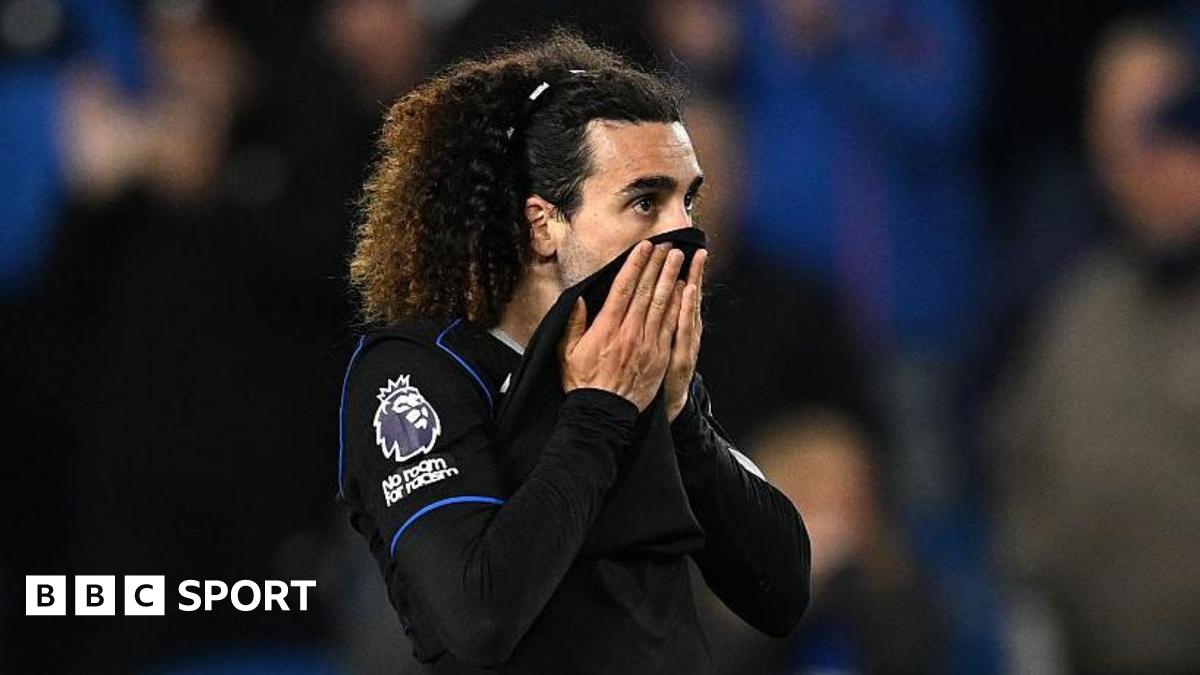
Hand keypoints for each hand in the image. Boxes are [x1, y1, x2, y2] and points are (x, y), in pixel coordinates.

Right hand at [560, 241, 686, 411]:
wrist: (604, 414)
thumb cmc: (583, 383)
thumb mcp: (566, 352)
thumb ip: (573, 323)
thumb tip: (579, 298)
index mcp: (606, 328)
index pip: (623, 288)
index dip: (635, 265)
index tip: (644, 247)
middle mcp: (629, 332)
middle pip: (646, 291)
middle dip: (657, 265)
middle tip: (668, 246)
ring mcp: (648, 344)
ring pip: (662, 304)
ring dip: (671, 279)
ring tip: (679, 260)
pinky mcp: (660, 356)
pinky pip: (672, 326)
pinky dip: (679, 306)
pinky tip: (684, 291)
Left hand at [664, 248, 706, 421]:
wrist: (661, 405)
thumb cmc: (653, 377)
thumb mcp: (658, 349)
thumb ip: (658, 324)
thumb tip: (659, 300)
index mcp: (672, 327)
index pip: (675, 295)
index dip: (679, 273)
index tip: (679, 250)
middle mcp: (682, 333)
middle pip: (685, 297)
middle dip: (690, 272)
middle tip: (694, 247)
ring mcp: (683, 343)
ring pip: (688, 308)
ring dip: (692, 283)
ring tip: (694, 261)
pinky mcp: (682, 356)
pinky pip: (683, 328)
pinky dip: (686, 309)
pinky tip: (688, 292)